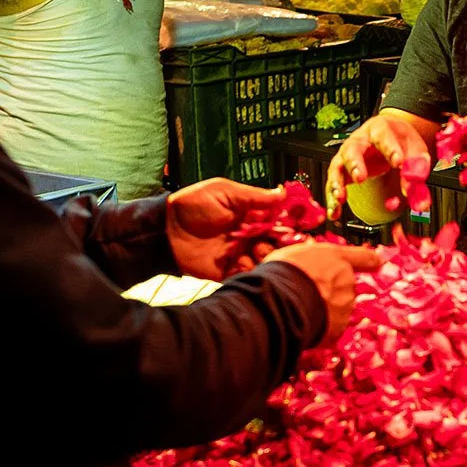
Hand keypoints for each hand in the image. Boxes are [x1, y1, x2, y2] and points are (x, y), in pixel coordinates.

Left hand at [167, 178, 291, 280]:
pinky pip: (246, 274)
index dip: (291, 224)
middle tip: (273, 239)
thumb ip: (254, 196)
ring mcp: (239, 254)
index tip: (300, 226)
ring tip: (257, 249)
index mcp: (251, 215)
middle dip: (281, 243)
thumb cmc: (192, 205)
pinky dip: (250, 270)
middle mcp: (249, 235)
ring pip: (265, 260)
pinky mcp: (228, 271)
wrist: (165, 230)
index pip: (279, 221)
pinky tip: (242, 261)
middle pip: (276, 243)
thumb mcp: (224, 191)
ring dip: (266, 256)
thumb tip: (282, 194)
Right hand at [265, 242, 383, 346]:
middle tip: (305, 294)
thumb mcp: (296, 253)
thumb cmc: (283, 271)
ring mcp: (345, 306)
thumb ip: (312, 260)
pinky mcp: (338, 328)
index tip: (377, 263)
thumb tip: (307, 266)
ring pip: (337, 310)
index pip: (365, 257)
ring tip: (299, 309)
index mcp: (337, 258)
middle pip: (345, 288)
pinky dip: (318, 330)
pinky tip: (301, 324)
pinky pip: (329, 330)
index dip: (371, 262)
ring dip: (323, 312)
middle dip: (330, 293)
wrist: (281, 299)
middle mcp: (347, 280)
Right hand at [326, 113, 433, 216]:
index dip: (390, 150)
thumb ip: (417, 173)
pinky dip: (333, 200)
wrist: (392, 136)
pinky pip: (334, 184)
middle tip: (360, 178)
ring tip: (340, 198)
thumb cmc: (402, 142)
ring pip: (338, 167)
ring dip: (337, 183)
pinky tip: (335, 213)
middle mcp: (360, 140)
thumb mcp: (415, 151)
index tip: (398, 162)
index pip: (383, 137)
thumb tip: (420, 203)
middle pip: (352, 149)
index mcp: (380, 129)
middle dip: (355, 164)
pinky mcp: (343, 170)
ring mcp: (348, 155)